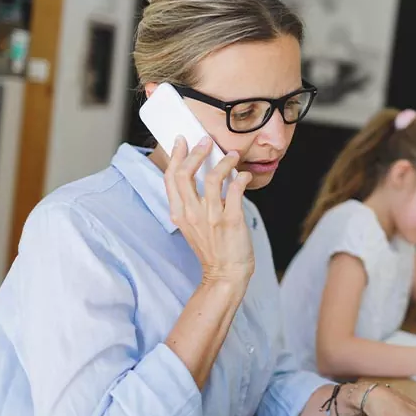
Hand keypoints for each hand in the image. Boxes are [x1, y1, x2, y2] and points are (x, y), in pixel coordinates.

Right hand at [163, 136, 254, 283]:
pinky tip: (245, 175)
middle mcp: (192, 213)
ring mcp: (211, 216)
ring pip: (213, 177)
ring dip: (224, 161)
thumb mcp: (193, 225)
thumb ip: (194, 203)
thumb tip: (205, 176)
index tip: (182, 141)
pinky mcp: (232, 219)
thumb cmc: (212, 249)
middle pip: (185, 173)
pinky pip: (236, 189)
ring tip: (233, 155)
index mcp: (179, 213)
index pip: (171, 178)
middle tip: (206, 141)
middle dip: (196, 152)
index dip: (175, 156)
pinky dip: (241, 177)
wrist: (225, 274)